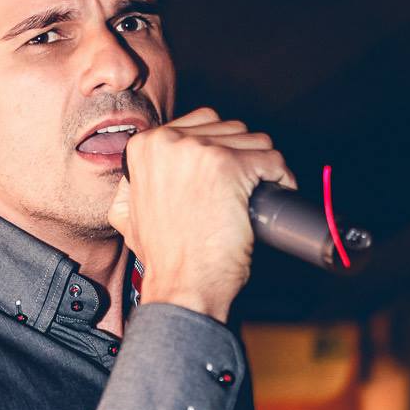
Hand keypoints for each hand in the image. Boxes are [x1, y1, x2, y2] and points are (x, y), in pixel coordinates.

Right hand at [107, 107, 294, 322]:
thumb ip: (132, 187)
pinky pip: (271, 158)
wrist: (181, 287)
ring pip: (254, 140)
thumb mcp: (129, 215)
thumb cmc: (164, 260)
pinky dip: (281, 176)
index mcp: (144, 146)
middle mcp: (168, 140)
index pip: (201, 123)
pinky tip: (276, 192)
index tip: (229, 173)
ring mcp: (198, 151)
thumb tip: (143, 176)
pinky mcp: (228, 166)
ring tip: (257, 195)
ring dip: (262, 167)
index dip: (222, 148)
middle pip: (229, 129)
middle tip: (243, 189)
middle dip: (243, 157)